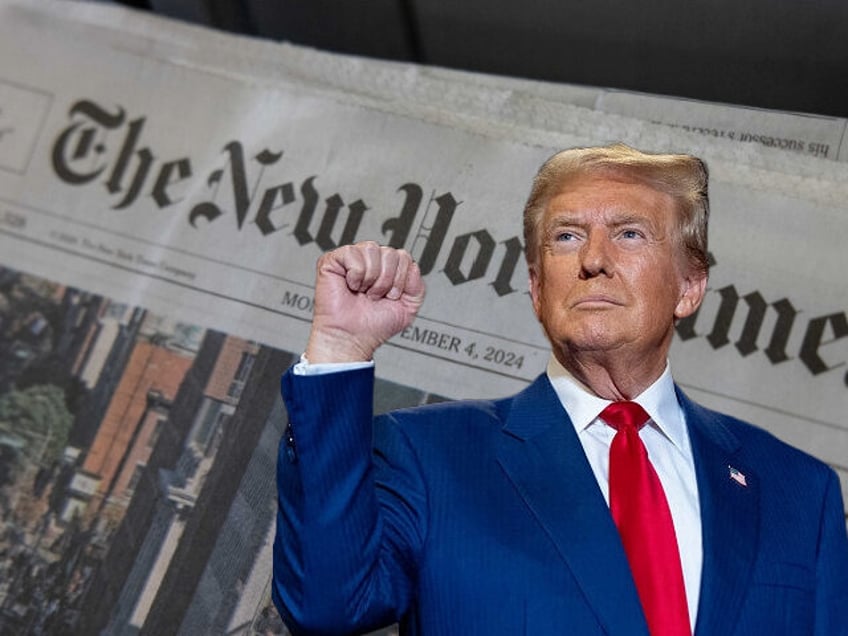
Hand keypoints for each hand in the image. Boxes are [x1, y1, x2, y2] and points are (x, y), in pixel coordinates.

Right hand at [305, 242, 425, 362]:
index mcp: (387, 269)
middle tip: (374, 296)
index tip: (390, 296)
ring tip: (363, 291)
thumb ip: (418, 287)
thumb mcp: (408, 308)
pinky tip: (350, 285)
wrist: (351, 338)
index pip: (403, 256)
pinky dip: (355, 274)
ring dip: (371, 277)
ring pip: (372, 249)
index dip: (401, 279)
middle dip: (387, 280)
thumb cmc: (374, 326)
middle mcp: (371, 262)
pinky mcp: (333, 260)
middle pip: (391, 252)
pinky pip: (352, 252)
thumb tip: (412, 266)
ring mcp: (352, 260)